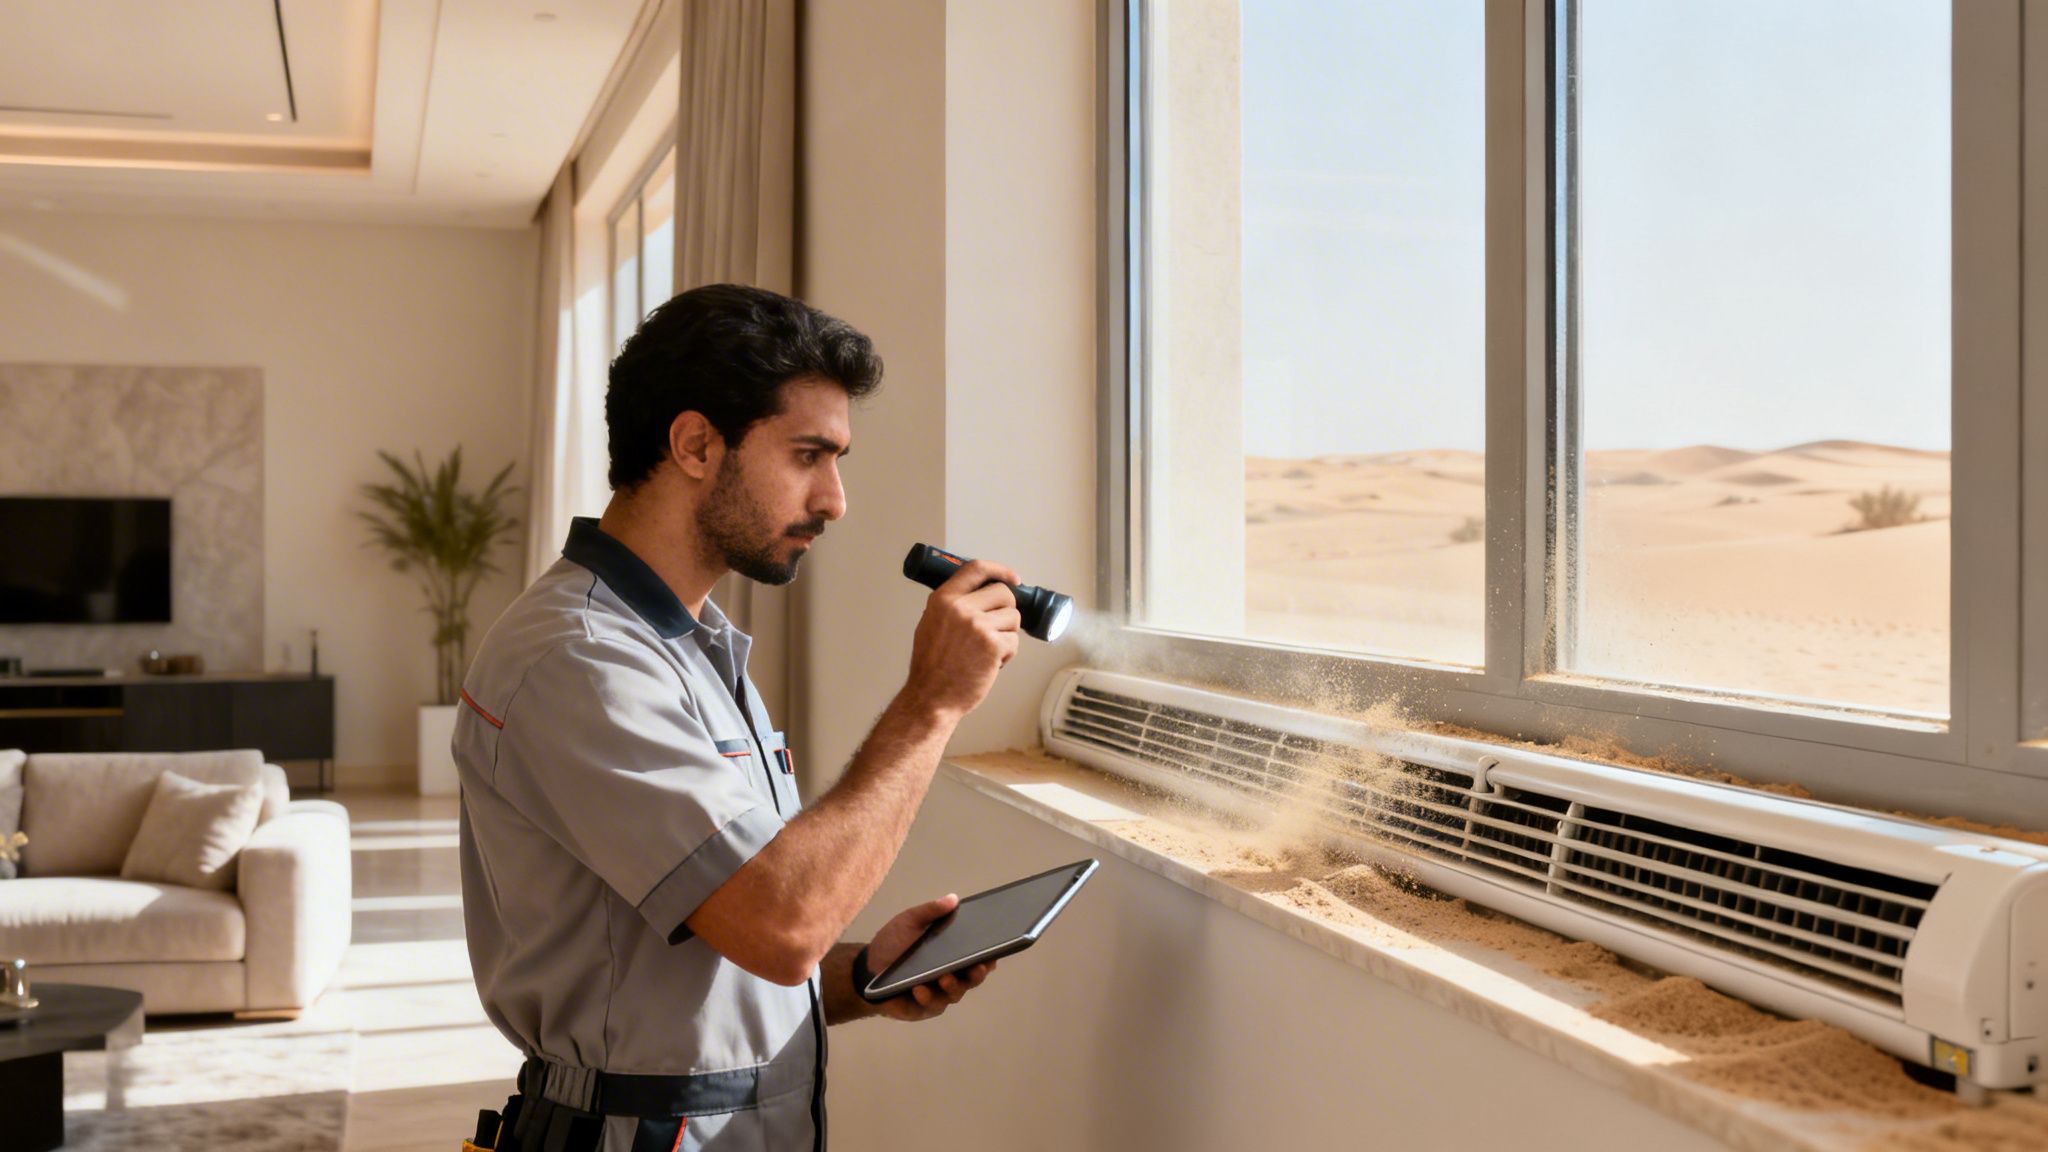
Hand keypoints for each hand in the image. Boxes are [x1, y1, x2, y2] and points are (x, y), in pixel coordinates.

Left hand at [864, 894, 996, 1021]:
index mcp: (951, 956)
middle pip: (972, 979)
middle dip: (976, 974)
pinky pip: (930, 1005)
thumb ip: (930, 911)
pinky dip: (926, 996)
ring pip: (955, 994)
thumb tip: (953, 898)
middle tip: (976, 967)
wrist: (866, 969)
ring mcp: (938, 995)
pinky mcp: (922, 1009)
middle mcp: (950, 977)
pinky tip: (919, 988)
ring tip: (943, 977)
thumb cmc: (892, 944)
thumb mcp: (909, 922)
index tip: (993, 952)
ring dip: (952, 986)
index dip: (988, 957)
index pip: (976, 958)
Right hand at [904, 559, 1021, 718]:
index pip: (976, 569)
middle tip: (997, 628)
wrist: (931, 698)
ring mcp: (977, 625)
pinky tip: (991, 663)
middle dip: (1007, 611)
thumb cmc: (932, 667)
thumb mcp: (930, 624)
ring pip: (1013, 618)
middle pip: (1003, 593)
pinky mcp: (992, 645)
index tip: (1013, 578)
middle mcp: (960, 608)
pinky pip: (1014, 641)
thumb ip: (951, 606)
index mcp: (943, 600)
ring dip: (1007, 635)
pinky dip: (1008, 654)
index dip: (999, 570)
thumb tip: (979, 594)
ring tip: (988, 650)